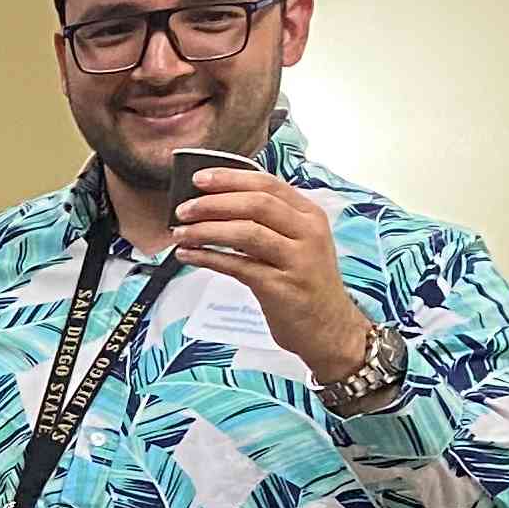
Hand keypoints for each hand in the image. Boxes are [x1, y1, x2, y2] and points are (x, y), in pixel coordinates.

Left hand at [171, 166, 363, 377]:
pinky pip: (238, 266)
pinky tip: (188, 256)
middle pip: (256, 204)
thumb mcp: (296, 244)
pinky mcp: (281, 287)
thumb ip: (267, 223)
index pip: (268, 184)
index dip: (230, 178)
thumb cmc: (304, 284)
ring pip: (246, 232)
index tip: (198, 178)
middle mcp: (308, 233)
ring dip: (206, 230)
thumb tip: (216, 206)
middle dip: (213, 203)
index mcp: (310, 215)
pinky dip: (208, 258)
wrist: (328, 329)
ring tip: (180, 233)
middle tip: (182, 209)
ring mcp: (297, 260)